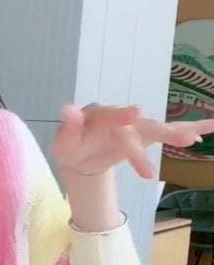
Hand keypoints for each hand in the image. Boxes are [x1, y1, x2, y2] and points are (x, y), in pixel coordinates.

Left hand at [53, 103, 213, 179]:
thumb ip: (69, 128)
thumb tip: (67, 109)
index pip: (111, 115)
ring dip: (176, 133)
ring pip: (157, 128)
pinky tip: (208, 128)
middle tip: (177, 138)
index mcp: (100, 115)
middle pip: (139, 126)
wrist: (82, 155)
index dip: (123, 115)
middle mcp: (121, 116)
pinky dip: (189, 129)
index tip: (137, 113)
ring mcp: (136, 125)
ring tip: (193, 138)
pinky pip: (168, 132)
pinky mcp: (145, 135)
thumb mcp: (65, 142)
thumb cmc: (72, 146)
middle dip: (156, 133)